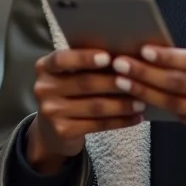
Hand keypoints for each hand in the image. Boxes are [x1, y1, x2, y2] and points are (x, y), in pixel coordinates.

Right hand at [27, 49, 144, 173]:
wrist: (52, 130)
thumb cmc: (70, 91)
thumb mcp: (70, 74)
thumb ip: (87, 63)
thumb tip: (124, 54)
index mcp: (45, 67)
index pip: (62, 59)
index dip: (85, 58)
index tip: (108, 57)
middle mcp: (43, 88)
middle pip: (84, 83)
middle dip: (114, 82)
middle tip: (138, 79)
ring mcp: (51, 112)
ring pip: (95, 106)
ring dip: (122, 104)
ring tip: (142, 101)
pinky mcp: (63, 131)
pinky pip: (97, 124)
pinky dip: (120, 121)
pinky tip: (135, 118)